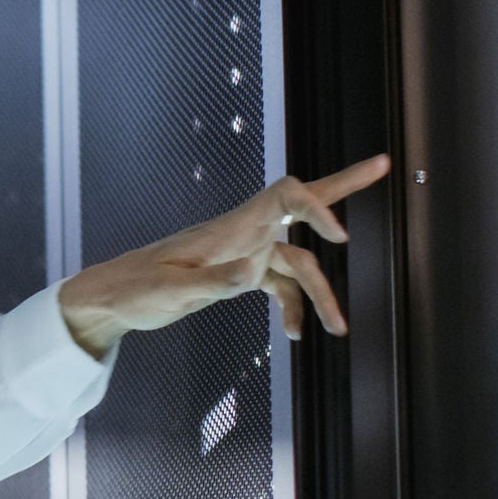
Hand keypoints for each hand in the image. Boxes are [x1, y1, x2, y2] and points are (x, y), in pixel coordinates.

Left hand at [57, 154, 391, 356]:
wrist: (113, 299)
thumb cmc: (136, 289)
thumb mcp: (171, 290)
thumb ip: (213, 282)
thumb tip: (251, 274)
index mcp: (229, 228)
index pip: (283, 196)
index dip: (315, 206)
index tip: (338, 235)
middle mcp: (242, 233)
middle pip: (300, 204)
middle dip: (344, 186)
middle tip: (384, 164)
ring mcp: (243, 252)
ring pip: (299, 263)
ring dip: (321, 294)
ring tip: (339, 330)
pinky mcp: (237, 273)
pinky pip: (280, 285)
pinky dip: (293, 307)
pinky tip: (294, 334)